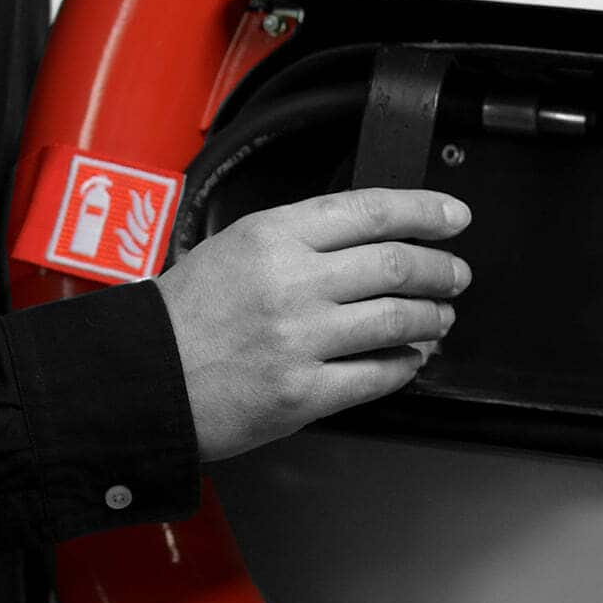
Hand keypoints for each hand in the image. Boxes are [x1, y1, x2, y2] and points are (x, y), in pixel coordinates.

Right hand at [154, 186, 471, 462]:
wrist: (148, 374)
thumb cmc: (184, 313)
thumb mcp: (231, 246)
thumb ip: (295, 240)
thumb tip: (365, 242)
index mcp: (270, 235)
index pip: (367, 211)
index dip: (422, 210)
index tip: (452, 215)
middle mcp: (291, 282)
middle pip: (395, 264)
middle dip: (440, 268)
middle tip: (454, 272)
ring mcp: (301, 338)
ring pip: (398, 319)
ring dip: (432, 317)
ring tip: (439, 316)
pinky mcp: (306, 391)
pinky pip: (379, 374)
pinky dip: (406, 363)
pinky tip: (409, 357)